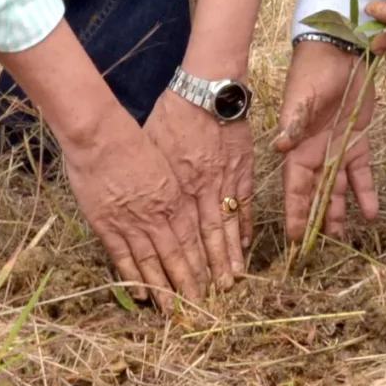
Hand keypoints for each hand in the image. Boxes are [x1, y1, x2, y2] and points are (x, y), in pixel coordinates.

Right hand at [61, 117, 209, 307]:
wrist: (100, 136)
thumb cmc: (133, 140)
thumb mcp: (164, 163)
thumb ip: (172, 189)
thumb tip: (179, 207)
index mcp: (174, 198)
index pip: (193, 239)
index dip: (202, 263)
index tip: (211, 281)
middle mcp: (157, 215)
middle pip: (178, 255)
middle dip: (189, 282)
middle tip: (198, 305)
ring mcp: (132, 223)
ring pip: (152, 263)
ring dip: (163, 288)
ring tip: (173, 308)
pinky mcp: (107, 226)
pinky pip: (123, 258)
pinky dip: (133, 277)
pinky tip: (142, 294)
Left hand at [142, 89, 251, 287]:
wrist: (206, 88)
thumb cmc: (171, 113)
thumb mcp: (150, 146)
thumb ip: (150, 176)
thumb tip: (141, 197)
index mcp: (173, 188)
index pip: (177, 236)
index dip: (180, 263)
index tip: (181, 287)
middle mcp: (198, 191)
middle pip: (202, 238)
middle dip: (206, 270)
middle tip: (210, 298)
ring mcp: (223, 182)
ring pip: (225, 226)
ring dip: (228, 255)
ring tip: (232, 279)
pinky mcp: (241, 170)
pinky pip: (243, 204)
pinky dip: (244, 225)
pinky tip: (244, 244)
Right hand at [277, 41, 378, 243]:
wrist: (340, 50)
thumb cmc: (314, 71)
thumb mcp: (302, 96)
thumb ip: (295, 122)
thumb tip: (280, 146)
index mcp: (297, 147)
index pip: (294, 188)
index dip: (295, 212)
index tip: (295, 238)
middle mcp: (316, 154)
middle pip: (315, 194)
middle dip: (316, 220)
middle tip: (320, 249)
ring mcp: (337, 149)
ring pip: (337, 189)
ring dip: (339, 212)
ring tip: (343, 238)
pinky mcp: (358, 140)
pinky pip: (362, 172)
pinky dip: (366, 192)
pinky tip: (371, 212)